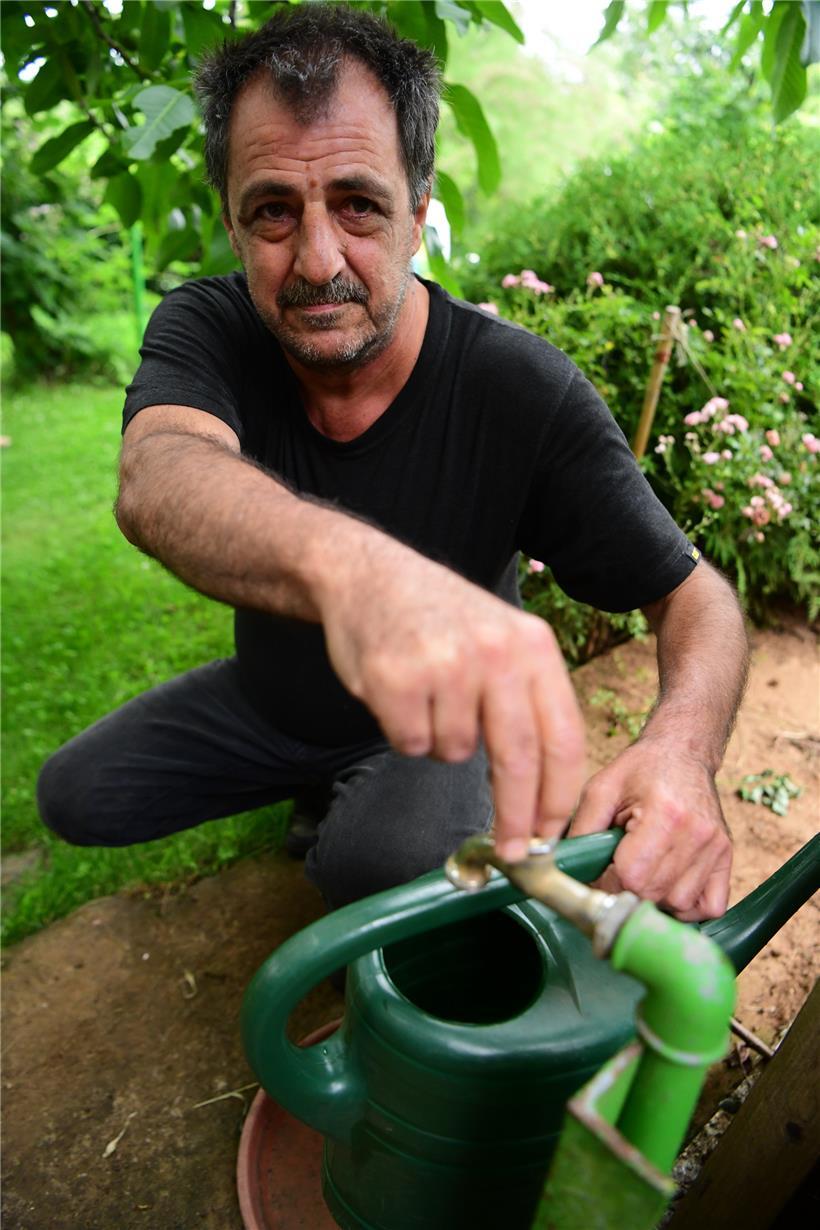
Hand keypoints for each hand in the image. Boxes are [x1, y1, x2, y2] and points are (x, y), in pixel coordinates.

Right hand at [318, 535, 585, 860]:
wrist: (367, 573)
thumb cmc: (440, 619)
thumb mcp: (502, 639)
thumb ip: (525, 702)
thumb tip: (539, 795)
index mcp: (533, 645)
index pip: (562, 737)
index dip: (559, 796)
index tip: (551, 837)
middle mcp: (495, 653)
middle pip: (519, 759)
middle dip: (516, 817)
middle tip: (512, 854)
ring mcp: (445, 665)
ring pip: (454, 753)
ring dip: (440, 743)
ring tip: (427, 696)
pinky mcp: (396, 680)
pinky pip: (411, 744)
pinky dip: (404, 733)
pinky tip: (399, 692)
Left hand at [568, 740, 731, 920]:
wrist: (682, 752)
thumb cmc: (641, 769)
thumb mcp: (601, 787)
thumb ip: (582, 828)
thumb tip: (566, 868)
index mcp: (665, 814)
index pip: (632, 877)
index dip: (607, 882)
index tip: (599, 872)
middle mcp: (696, 834)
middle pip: (653, 894)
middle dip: (626, 891)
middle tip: (616, 872)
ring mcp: (716, 847)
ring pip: (679, 905)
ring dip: (654, 900)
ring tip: (642, 872)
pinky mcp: (727, 856)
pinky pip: (710, 906)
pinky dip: (687, 907)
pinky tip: (668, 885)